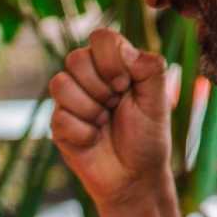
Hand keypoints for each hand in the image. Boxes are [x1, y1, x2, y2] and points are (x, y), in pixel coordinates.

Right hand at [49, 29, 169, 207]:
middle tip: (114, 103)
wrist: (134, 177)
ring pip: (60, 84)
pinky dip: (83, 132)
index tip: (125, 83)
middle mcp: (88, 80)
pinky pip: (60, 118)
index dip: (110, 58)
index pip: (100, 39)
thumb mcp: (157, 98)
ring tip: (103, 122)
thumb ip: (149, 67)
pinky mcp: (58, 128)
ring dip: (89, 107)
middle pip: (75, 59)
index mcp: (113, 66)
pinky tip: (94, 140)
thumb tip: (123, 50)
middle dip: (99, 85)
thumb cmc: (147, 138)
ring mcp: (70, 104)